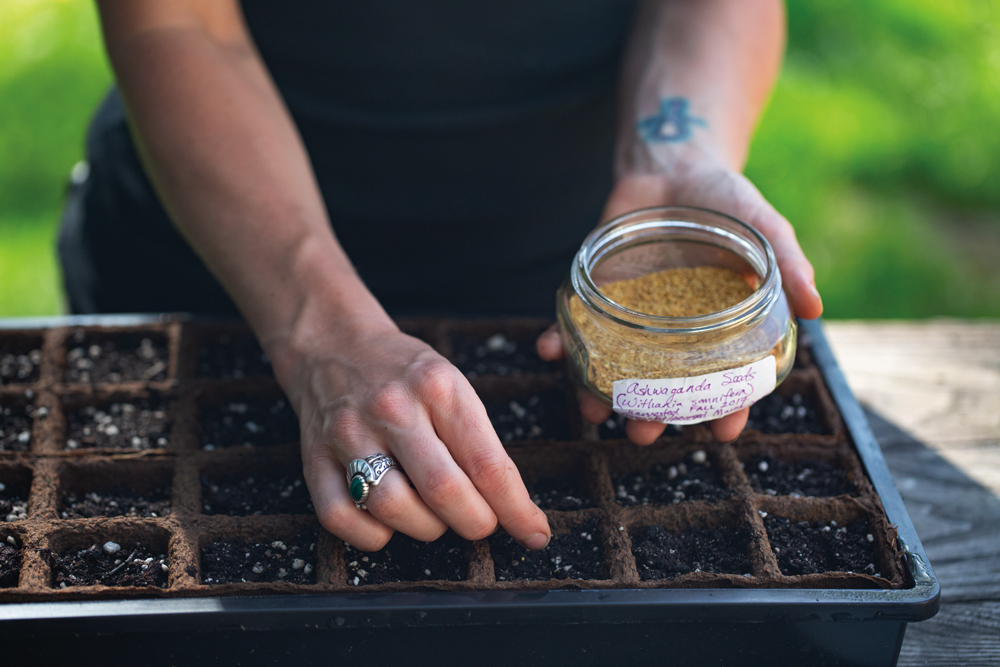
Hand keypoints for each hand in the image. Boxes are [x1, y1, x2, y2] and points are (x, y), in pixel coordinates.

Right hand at [285, 321, 550, 550]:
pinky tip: (388, 520)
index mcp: (438, 386)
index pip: (487, 463)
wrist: (332, 342)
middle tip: (481, 523)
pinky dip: (372, 535)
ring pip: (394, 510)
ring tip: (434, 516)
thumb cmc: (403, 371)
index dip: (516, 509)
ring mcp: (348, 434)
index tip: (534, 533)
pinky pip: (342, 519)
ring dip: (427, 529)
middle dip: (475, 523)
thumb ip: (477, 440)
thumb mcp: (451, 384)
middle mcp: (392, 409)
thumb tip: (508, 506)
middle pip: (444, 491)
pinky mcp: (314, 457)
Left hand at [537, 160, 822, 444]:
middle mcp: (671, 332)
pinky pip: (574, 324)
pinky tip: (548, 349)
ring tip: (593, 411)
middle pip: (661, 387)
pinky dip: (558, 339)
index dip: (726, 409)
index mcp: (716, 329)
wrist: (674, 163)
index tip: (723, 432)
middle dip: (652, 415)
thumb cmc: (726, 201)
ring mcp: (631, 315)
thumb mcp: (764, 228)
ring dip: (599, 394)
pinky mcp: (597, 292)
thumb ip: (788, 265)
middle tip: (645, 432)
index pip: (724, 382)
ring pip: (614, 367)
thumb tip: (816, 309)